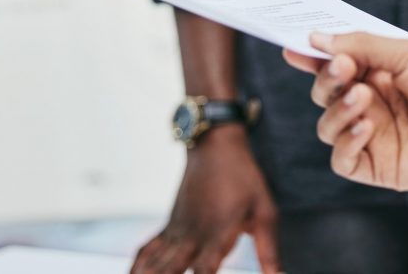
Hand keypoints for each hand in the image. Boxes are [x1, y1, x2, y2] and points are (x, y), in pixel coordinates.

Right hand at [131, 126, 279, 273]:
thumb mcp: (265, 212)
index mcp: (215, 236)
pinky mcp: (169, 226)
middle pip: (168, 273)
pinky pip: (147, 250)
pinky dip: (138, 265)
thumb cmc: (244, 178)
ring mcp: (176, 232)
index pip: (203, 273)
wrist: (215, 145)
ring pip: (152, 264)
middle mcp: (190, 237)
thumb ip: (269, 251)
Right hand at [283, 31, 407, 191]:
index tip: (293, 48)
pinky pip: (343, 160)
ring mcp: (376, 137)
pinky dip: (345, 141)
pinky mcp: (382, 167)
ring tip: (361, 96)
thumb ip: (358, 45)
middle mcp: (372, 105)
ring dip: (336, 110)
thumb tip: (314, 39)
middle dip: (326, 80)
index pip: (333, 68)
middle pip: (324, 96)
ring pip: (327, 127)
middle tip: (343, 68)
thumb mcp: (404, 51)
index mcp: (377, 75)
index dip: (312, 60)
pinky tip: (366, 125)